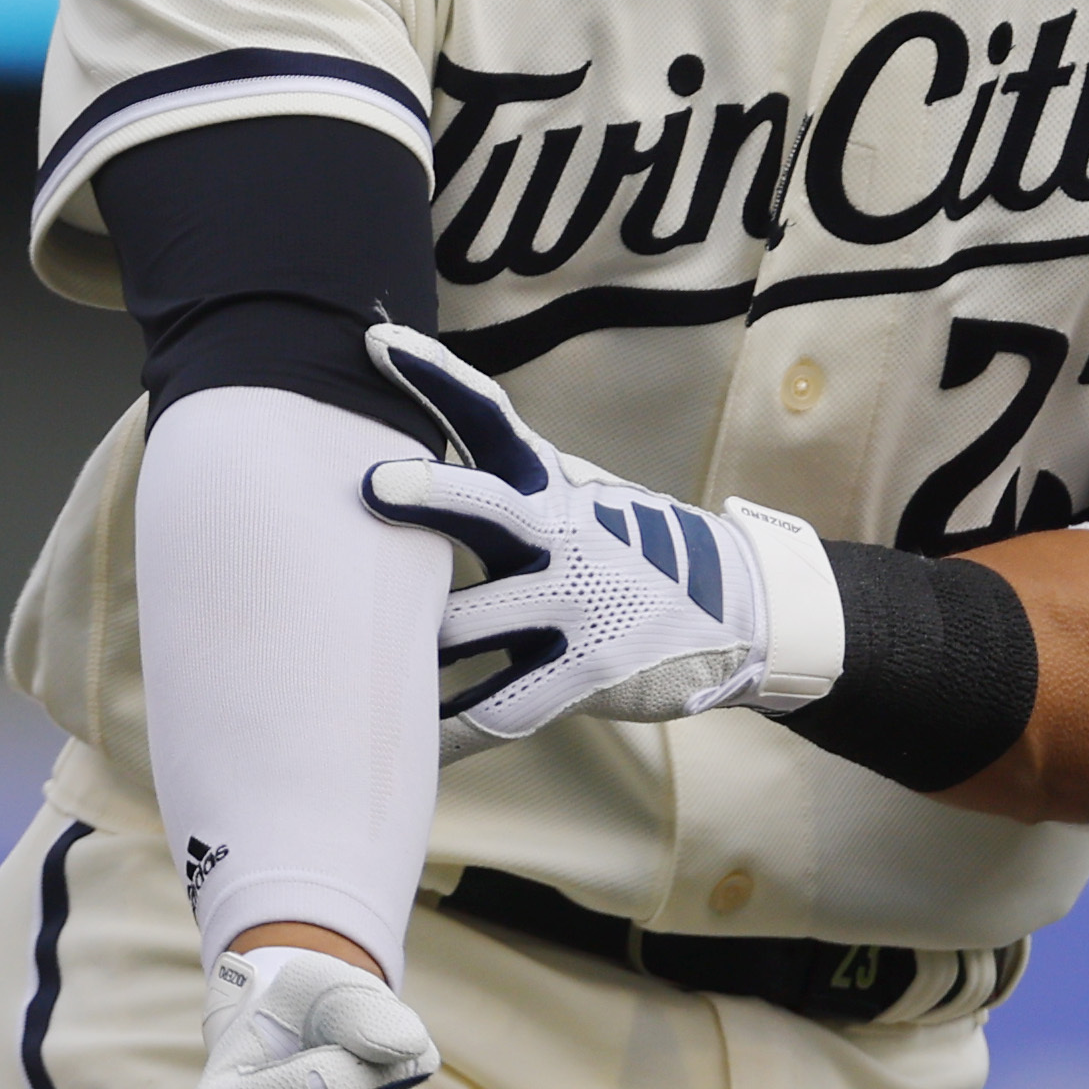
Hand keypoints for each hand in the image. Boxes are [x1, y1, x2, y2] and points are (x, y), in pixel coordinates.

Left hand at [358, 325, 835, 751]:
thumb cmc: (623, 551)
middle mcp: (561, 534)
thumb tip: (386, 465)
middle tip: (374, 485)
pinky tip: (407, 747)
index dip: (434, 378)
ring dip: (418, 640)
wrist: (736, 609)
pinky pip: (501, 705)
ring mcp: (580, 601)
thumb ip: (498, 483)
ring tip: (352, 658)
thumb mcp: (572, 499)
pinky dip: (449, 731)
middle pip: (490, 507)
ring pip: (477, 621)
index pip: (488, 418)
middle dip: (433, 494)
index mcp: (550, 486)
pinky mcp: (591, 669)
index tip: (376, 340)